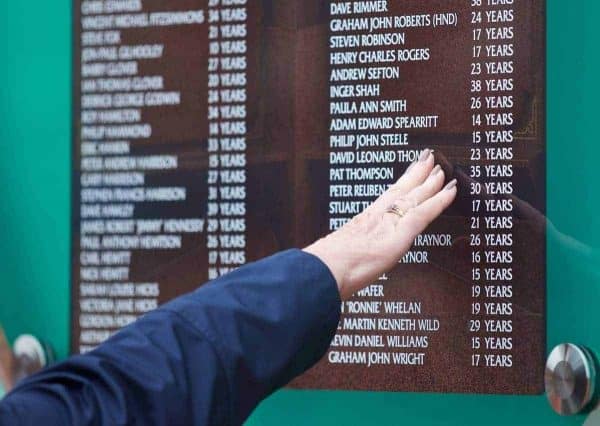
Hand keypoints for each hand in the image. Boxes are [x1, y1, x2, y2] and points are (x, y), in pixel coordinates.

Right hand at [304, 149, 456, 298]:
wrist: (325, 270)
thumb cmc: (327, 268)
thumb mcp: (337, 256)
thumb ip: (345, 255)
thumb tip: (343, 264)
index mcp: (362, 222)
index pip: (386, 198)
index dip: (400, 185)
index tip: (409, 173)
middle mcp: (376, 216)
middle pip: (401, 190)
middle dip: (416, 174)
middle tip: (428, 159)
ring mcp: (388, 222)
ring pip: (414, 196)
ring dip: (430, 181)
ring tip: (442, 168)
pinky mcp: (399, 233)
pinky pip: (424, 213)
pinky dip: (439, 201)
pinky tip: (451, 191)